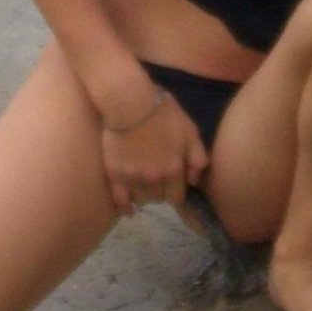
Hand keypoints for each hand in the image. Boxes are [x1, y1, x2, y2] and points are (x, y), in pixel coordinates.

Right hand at [100, 90, 207, 217]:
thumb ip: (197, 157)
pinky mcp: (114, 174)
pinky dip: (125, 207)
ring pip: (141, 200)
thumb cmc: (162, 112)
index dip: (176, 191)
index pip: (177, 197)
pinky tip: (128, 207)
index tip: (173, 184)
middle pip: (159, 199)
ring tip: (143, 183)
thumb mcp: (189, 129)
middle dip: (160, 191)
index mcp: (173, 170)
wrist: (129, 102)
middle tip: (157, 178)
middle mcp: (154, 179)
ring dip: (144, 194)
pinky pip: (120, 202)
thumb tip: (194, 181)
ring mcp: (132, 179)